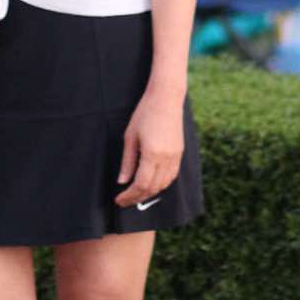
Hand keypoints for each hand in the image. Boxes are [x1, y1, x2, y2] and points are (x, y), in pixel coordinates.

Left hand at [116, 90, 184, 208]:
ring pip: (164, 185)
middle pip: (153, 188)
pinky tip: (151, 183)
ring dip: (149, 193)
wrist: (166, 99)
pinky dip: (161, 184)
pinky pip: (171, 176)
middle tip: (125, 201)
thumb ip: (127, 161)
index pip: (141, 185)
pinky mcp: (179, 154)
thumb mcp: (130, 137)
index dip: (129, 196)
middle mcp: (166, 159)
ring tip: (135, 193)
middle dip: (137, 197)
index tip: (119, 200)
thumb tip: (122, 181)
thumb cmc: (144, 114)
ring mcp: (175, 157)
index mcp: (152, 154)